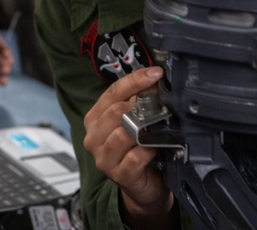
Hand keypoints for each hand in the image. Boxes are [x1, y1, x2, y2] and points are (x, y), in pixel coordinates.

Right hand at [83, 67, 175, 226]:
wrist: (143, 184)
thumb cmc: (137, 149)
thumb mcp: (134, 121)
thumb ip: (138, 101)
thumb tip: (154, 79)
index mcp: (95, 118)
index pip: (113, 91)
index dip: (136, 80)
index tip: (156, 73)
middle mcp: (94, 137)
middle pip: (116, 111)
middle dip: (142, 106)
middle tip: (161, 105)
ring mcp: (104, 158)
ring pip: (123, 133)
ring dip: (145, 130)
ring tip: (158, 130)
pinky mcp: (118, 175)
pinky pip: (135, 156)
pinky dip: (149, 150)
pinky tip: (155, 149)